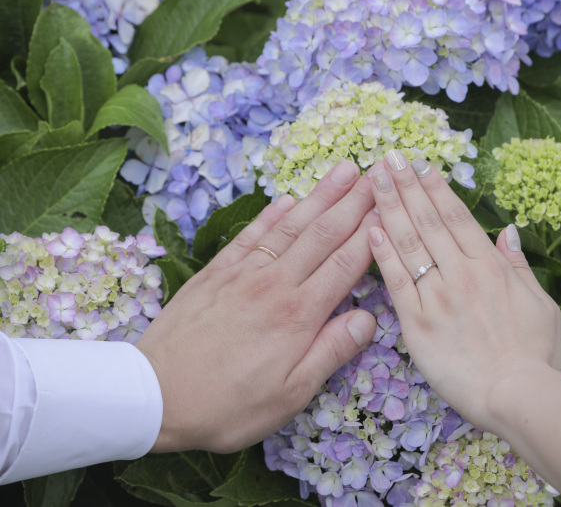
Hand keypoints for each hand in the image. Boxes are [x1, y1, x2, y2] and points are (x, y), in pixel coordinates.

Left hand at [136, 160, 380, 452]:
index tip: (392, 205)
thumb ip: (330, 352)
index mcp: (298, 316)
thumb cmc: (226, 405)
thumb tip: (368, 319)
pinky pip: (251, 236)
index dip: (372, 232)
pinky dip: (271, 214)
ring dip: (320, 196)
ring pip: (290, 227)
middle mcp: (274, 285)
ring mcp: (243, 275)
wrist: (153, 395)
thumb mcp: (289, 395)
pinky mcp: (216, 274)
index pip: (345, 263)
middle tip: (378, 172)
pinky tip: (287, 199)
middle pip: (322, 234)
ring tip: (344, 170)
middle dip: (353, 201)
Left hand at [365, 151, 560, 431]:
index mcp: (490, 266)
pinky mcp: (417, 323)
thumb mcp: (541, 304)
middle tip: (388, 157)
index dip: (435, 188)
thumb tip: (507, 231)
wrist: (518, 396)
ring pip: (409, 243)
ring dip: (390, 207)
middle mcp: (461, 273)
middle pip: (428, 221)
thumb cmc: (535, 355)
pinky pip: (396, 281)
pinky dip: (383, 253)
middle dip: (407, 186)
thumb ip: (519, 266)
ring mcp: (437, 296)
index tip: (419, 165)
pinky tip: (370, 227)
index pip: (456, 217)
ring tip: (374, 179)